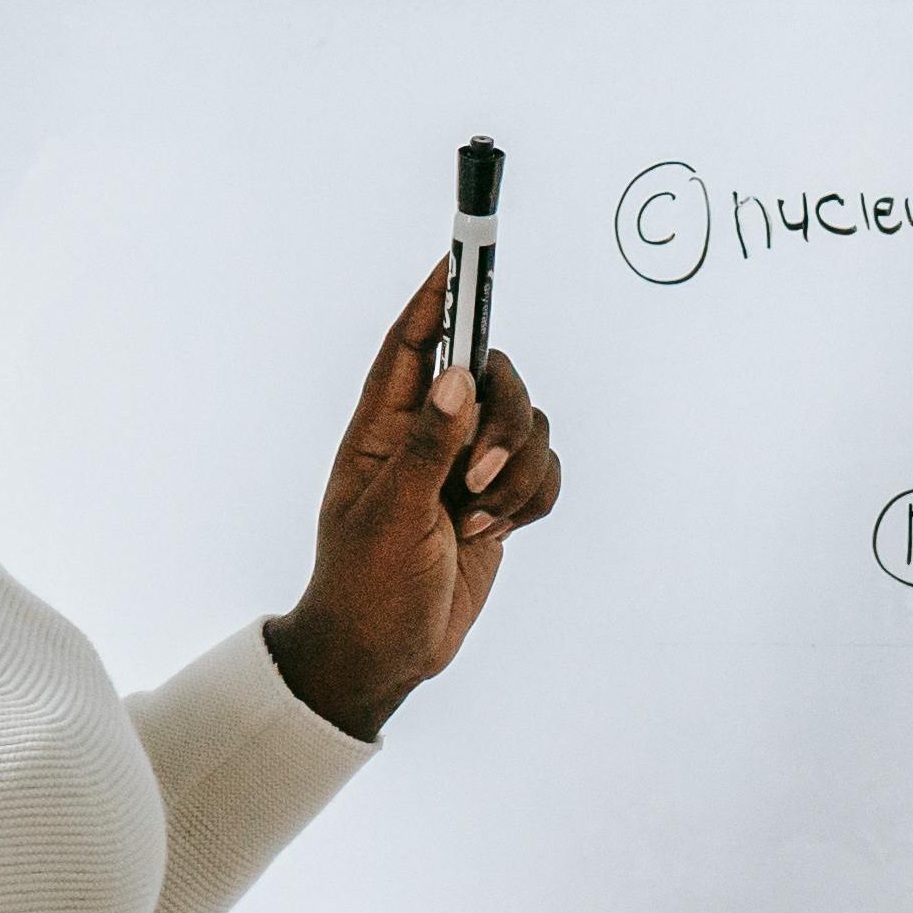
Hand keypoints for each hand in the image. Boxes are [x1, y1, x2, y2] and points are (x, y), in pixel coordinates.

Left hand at [262, 264, 564, 742]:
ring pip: (527, 427)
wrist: (386, 654)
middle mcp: (429, 435)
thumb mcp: (389, 516)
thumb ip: (426, 445)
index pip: (411, 343)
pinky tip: (498, 532)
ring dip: (518, 475)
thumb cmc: (366, 587)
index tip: (461, 257)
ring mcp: (467, 467)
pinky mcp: (500, 501)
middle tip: (479, 476)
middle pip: (492, 378)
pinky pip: (546, 471)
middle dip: (503, 422)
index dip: (438, 299)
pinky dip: (536, 498)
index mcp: (382, 427)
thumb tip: (457, 376)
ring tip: (477, 520)